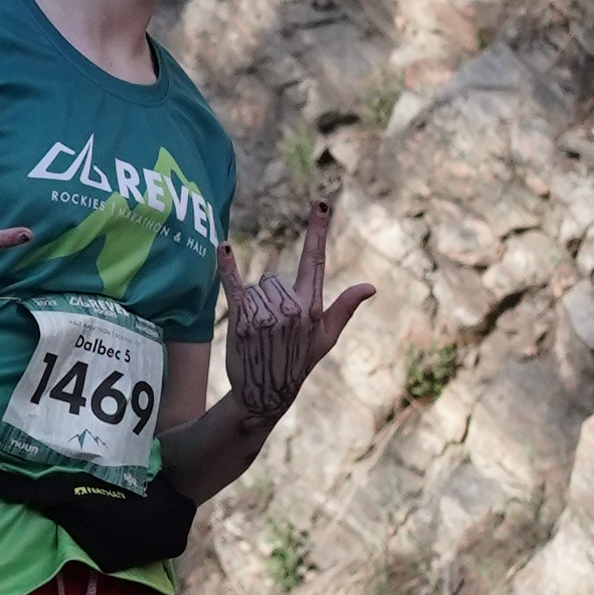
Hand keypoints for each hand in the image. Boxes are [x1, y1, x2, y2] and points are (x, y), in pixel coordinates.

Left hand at [217, 199, 374, 428]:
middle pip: (276, 277)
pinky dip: (228, 266)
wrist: (265, 392)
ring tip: (260, 331)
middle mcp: (291, 307)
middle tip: (273, 327)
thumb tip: (370, 287)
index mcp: (312, 307)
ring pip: (258, 286)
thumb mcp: (326, 337)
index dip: (318, 229)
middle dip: (273, 296)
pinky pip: (235, 284)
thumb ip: (345, 308)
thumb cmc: (297, 362)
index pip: (316, 260)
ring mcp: (267, 312)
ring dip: (256, 303)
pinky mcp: (242, 317)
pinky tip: (223, 248)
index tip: (320, 202)